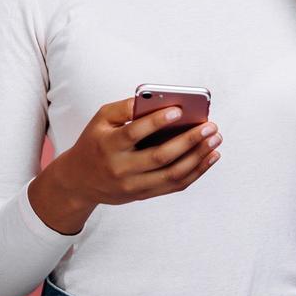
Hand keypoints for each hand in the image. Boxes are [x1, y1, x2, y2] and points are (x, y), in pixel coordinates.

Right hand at [54, 97, 221, 209]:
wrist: (80, 181)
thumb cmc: (95, 142)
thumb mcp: (100, 120)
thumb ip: (124, 108)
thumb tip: (155, 100)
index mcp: (108, 145)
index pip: (134, 134)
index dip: (156, 122)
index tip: (179, 110)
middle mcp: (121, 168)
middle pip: (160, 157)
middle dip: (189, 141)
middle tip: (210, 127)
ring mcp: (134, 185)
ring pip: (172, 175)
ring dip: (198, 158)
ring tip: (215, 140)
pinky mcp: (144, 195)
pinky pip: (174, 186)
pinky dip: (195, 172)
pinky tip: (209, 157)